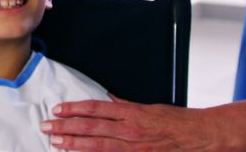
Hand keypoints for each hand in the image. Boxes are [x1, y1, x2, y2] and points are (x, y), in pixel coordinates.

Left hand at [41, 95, 224, 150]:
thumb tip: (109, 99)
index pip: (96, 108)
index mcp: (131, 112)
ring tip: (55, 142)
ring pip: (96, 145)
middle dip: (65, 127)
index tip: (57, 109)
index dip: (74, 108)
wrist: (199, 137)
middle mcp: (129, 130)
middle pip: (90, 127)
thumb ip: (126, 106)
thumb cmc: (177, 122)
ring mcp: (132, 147)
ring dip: (73, 144)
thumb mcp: (149, 108)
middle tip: (46, 127)